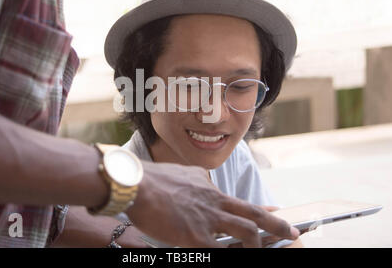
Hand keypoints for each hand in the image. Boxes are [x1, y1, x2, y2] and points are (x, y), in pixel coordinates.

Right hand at [126, 162, 299, 247]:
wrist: (136, 182)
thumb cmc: (153, 179)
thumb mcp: (183, 174)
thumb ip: (197, 181)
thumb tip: (203, 181)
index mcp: (209, 190)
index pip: (241, 200)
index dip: (262, 209)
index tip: (276, 213)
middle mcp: (213, 202)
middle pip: (252, 214)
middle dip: (276, 225)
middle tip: (292, 232)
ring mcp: (207, 219)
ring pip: (245, 233)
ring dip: (256, 244)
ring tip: (260, 250)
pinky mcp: (195, 235)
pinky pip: (220, 251)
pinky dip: (230, 254)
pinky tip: (233, 255)